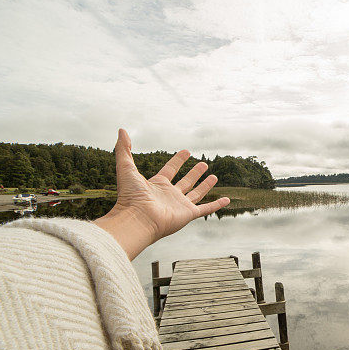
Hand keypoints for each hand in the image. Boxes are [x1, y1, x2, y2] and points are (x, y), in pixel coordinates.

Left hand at [94, 129, 229, 259]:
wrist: (137, 219)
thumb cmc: (130, 196)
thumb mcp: (125, 167)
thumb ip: (124, 149)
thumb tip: (121, 130)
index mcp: (157, 185)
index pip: (170, 170)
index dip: (178, 160)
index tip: (186, 151)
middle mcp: (169, 195)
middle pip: (185, 182)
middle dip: (194, 173)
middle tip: (203, 163)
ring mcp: (180, 205)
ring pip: (196, 193)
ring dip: (205, 185)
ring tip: (213, 176)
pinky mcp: (188, 214)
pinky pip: (206, 208)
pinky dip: (216, 204)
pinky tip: (226, 200)